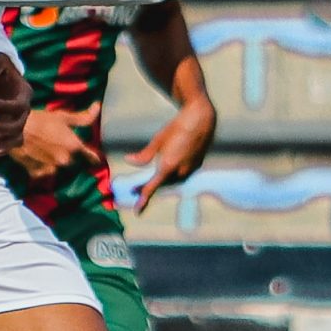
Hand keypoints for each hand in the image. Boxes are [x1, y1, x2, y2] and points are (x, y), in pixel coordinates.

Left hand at [0, 51, 29, 159]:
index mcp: (25, 94)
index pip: (18, 105)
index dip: (3, 106)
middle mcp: (24, 112)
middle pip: (18, 126)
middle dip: (1, 128)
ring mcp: (17, 123)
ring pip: (15, 140)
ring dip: (1, 145)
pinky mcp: (8, 133)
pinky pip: (7, 147)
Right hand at [7, 103, 101, 180]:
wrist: (15, 129)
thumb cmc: (41, 120)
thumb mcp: (63, 116)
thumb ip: (83, 117)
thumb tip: (98, 107)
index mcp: (74, 146)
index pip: (89, 155)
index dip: (93, 157)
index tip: (96, 160)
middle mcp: (66, 160)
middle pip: (71, 161)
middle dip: (66, 155)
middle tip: (55, 146)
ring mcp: (52, 169)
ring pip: (57, 168)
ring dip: (54, 163)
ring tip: (43, 152)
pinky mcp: (38, 173)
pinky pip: (43, 173)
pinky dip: (41, 168)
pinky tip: (35, 159)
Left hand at [128, 96, 214, 213]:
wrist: (201, 119)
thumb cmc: (177, 128)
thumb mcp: (158, 140)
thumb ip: (144, 155)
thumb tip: (128, 161)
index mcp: (168, 166)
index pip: (153, 187)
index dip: (144, 199)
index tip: (137, 211)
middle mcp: (180, 171)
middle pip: (162, 185)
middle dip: (149, 188)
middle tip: (136, 189)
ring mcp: (190, 169)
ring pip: (172, 181)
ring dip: (162, 181)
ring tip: (150, 180)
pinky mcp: (197, 165)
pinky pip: (182, 175)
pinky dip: (173, 174)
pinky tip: (169, 168)